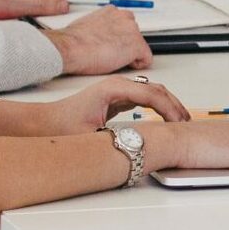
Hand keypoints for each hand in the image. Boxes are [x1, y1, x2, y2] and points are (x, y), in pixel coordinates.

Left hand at [17, 76, 189, 136]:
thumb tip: (140, 145)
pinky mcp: (117, 98)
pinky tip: (165, 120)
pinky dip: (159, 107)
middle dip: (175, 106)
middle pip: (157, 90)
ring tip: (181, 122)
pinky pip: (145, 99)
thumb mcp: (91, 136)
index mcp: (113, 88)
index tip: (180, 124)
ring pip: (154, 93)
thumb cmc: (60, 126)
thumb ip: (117, 137)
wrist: (41, 124)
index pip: (152, 94)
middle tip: (187, 124)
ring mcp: (118, 90)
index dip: (170, 109)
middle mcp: (117, 85)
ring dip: (169, 106)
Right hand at [43, 8, 151, 75]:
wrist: (70, 48)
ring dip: (130, 54)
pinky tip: (122, 65)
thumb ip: (100, 27)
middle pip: (134, 34)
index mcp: (111, 12)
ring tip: (112, 60)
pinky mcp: (136, 45)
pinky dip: (137, 64)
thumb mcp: (86, 25)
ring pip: (139, 46)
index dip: (119, 37)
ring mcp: (132, 31)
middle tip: (111, 54)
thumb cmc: (72, 42)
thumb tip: (99, 36)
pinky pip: (146, 59)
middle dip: (125, 45)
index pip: (124, 24)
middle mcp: (124, 17)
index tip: (113, 44)